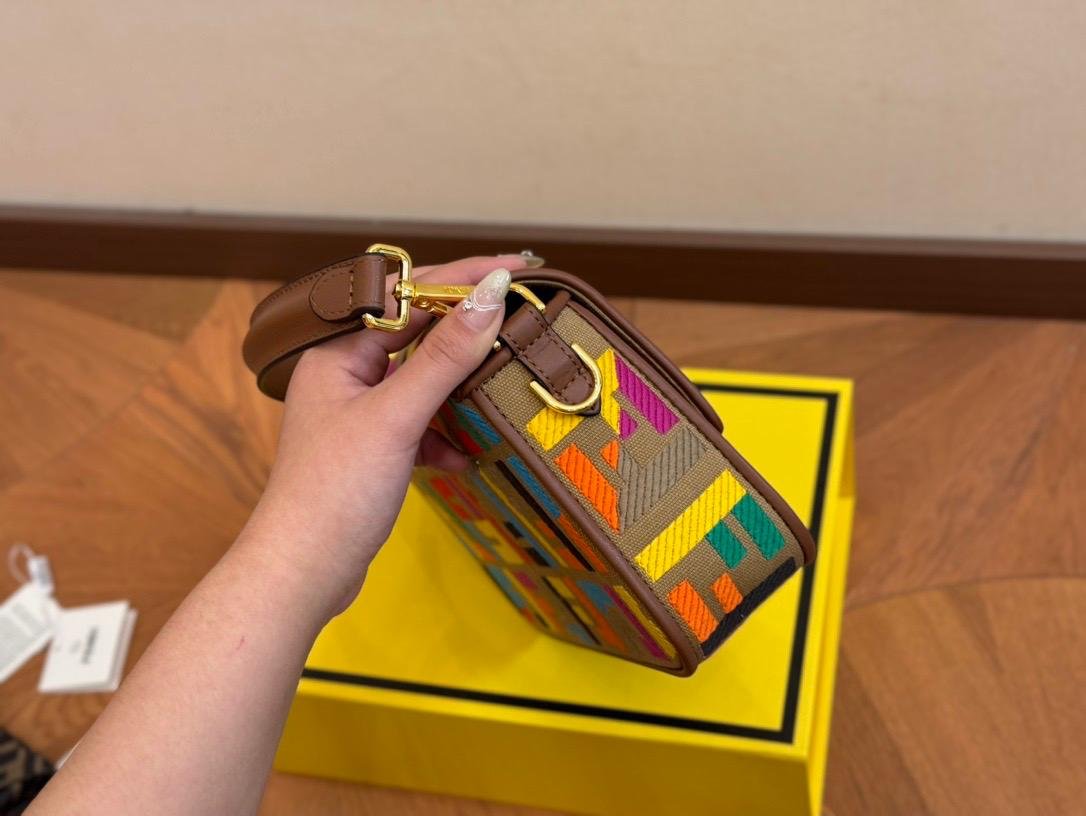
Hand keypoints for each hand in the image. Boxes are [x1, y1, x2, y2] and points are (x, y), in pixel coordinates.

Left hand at [240, 255, 524, 617]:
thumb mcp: (396, 417)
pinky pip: (421, 424)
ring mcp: (359, 414)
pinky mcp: (374, 451)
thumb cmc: (333, 493)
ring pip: (422, 381)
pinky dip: (445, 435)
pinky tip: (462, 455)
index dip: (464, 279)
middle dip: (466, 332)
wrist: (303, 574)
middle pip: (417, 334)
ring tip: (499, 384)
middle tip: (521, 316)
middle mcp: (345, 376)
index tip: (517, 270)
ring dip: (459, 388)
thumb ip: (445, 355)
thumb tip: (490, 293)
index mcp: (337, 353)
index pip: (408, 296)